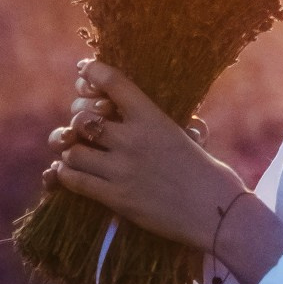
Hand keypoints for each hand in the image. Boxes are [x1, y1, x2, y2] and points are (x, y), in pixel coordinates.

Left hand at [45, 60, 240, 250]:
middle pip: (83, 119)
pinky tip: (67, 173)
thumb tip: (160, 118)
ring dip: (71, 152)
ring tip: (76, 154)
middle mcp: (133, 139)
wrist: (217, 213)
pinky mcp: (116, 197)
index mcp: (153, 118)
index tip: (84, 69)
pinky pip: (75, 180)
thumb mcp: (188, 137)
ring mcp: (122, 169)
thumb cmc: (209, 175)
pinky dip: (66, 174)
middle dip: (78, 123)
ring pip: (73, 151)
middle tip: (82, 130)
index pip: (114, 82)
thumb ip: (163, 125)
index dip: (92, 71)